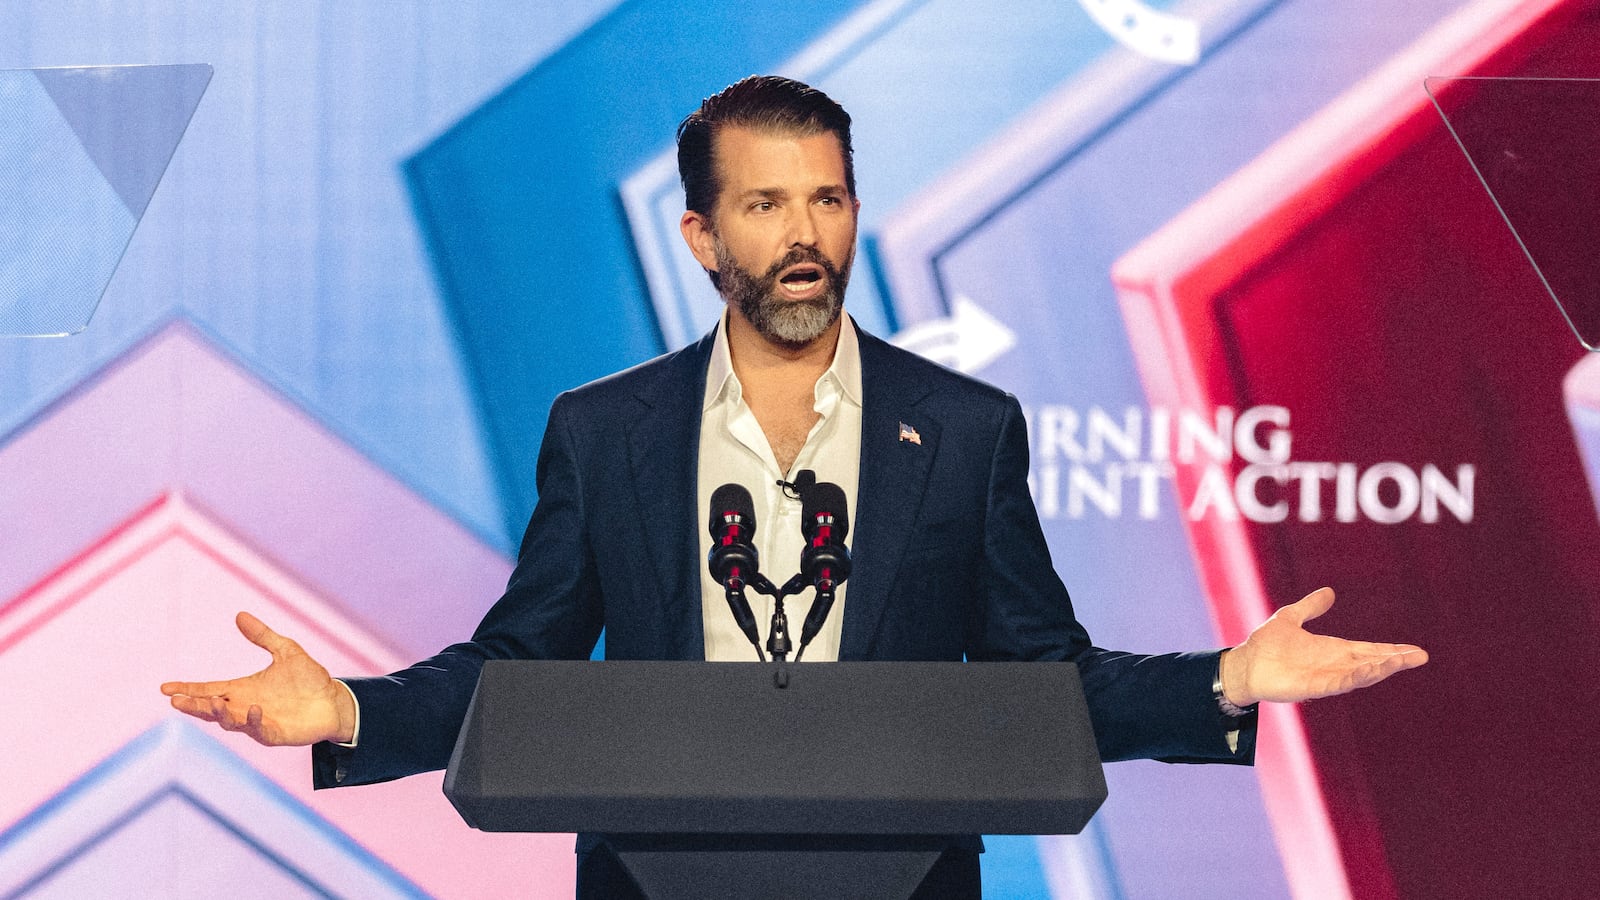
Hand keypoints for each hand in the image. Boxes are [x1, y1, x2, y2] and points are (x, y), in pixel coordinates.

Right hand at [160, 612, 355, 745]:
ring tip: (211, 702)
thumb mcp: (285, 650)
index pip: (208, 689)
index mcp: (242, 689)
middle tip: (176, 700)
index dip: (187, 689)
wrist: (335, 700)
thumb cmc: (309, 678)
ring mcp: (258, 722)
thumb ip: (262, 635)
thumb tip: (239, 614)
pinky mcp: (275, 733)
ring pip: (230, 722)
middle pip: (211, 708)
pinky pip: (259, 730)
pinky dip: (254, 721)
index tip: (164, 687)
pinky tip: (254, 708)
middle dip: (193, 706)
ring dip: (219, 713)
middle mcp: (245, 707)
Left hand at [1220, 587, 1427, 706]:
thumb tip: (1329, 592)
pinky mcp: (1314, 686)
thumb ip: (1310, 607)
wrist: (1243, 663)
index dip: (1392, 650)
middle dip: (1396, 661)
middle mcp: (1334, 664)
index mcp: (1333, 650)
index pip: (1369, 649)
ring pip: (1361, 674)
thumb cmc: (1265, 645)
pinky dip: (1357, 677)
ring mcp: (1326, 677)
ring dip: (1381, 669)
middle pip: (1372, 662)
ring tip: (1401, 661)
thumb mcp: (1290, 617)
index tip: (1415, 651)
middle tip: (1421, 657)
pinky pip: (1341, 683)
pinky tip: (1372, 670)